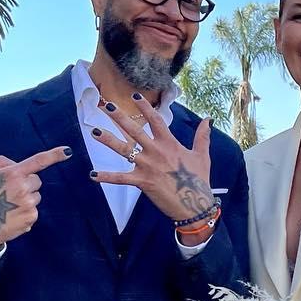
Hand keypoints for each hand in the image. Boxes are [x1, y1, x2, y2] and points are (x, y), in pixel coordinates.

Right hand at [0, 146, 71, 251]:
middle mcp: (24, 188)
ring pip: (36, 196)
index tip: (68, 151)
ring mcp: (29, 204)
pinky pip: (34, 209)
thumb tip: (18, 164)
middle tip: (9, 193)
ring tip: (9, 205)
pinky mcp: (32, 217)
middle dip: (27, 184)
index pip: (38, 161)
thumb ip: (2, 162)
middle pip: (36, 180)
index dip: (54, 155)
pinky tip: (12, 215)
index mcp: (13, 173)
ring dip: (26, 199)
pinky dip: (25, 212)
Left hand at [89, 93, 217, 226]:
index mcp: (169, 143)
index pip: (155, 120)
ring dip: (108, 140)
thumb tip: (208, 119)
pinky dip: (107, 177)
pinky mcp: (142, 181)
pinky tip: (93, 175)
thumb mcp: (202, 155)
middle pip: (135, 130)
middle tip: (106, 105)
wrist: (194, 204)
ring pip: (124, 149)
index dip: (144, 107)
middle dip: (120, 117)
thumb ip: (202, 136)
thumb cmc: (199, 180)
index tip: (134, 96)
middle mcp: (156, 151)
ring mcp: (147, 166)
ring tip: (94, 131)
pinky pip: (121, 178)